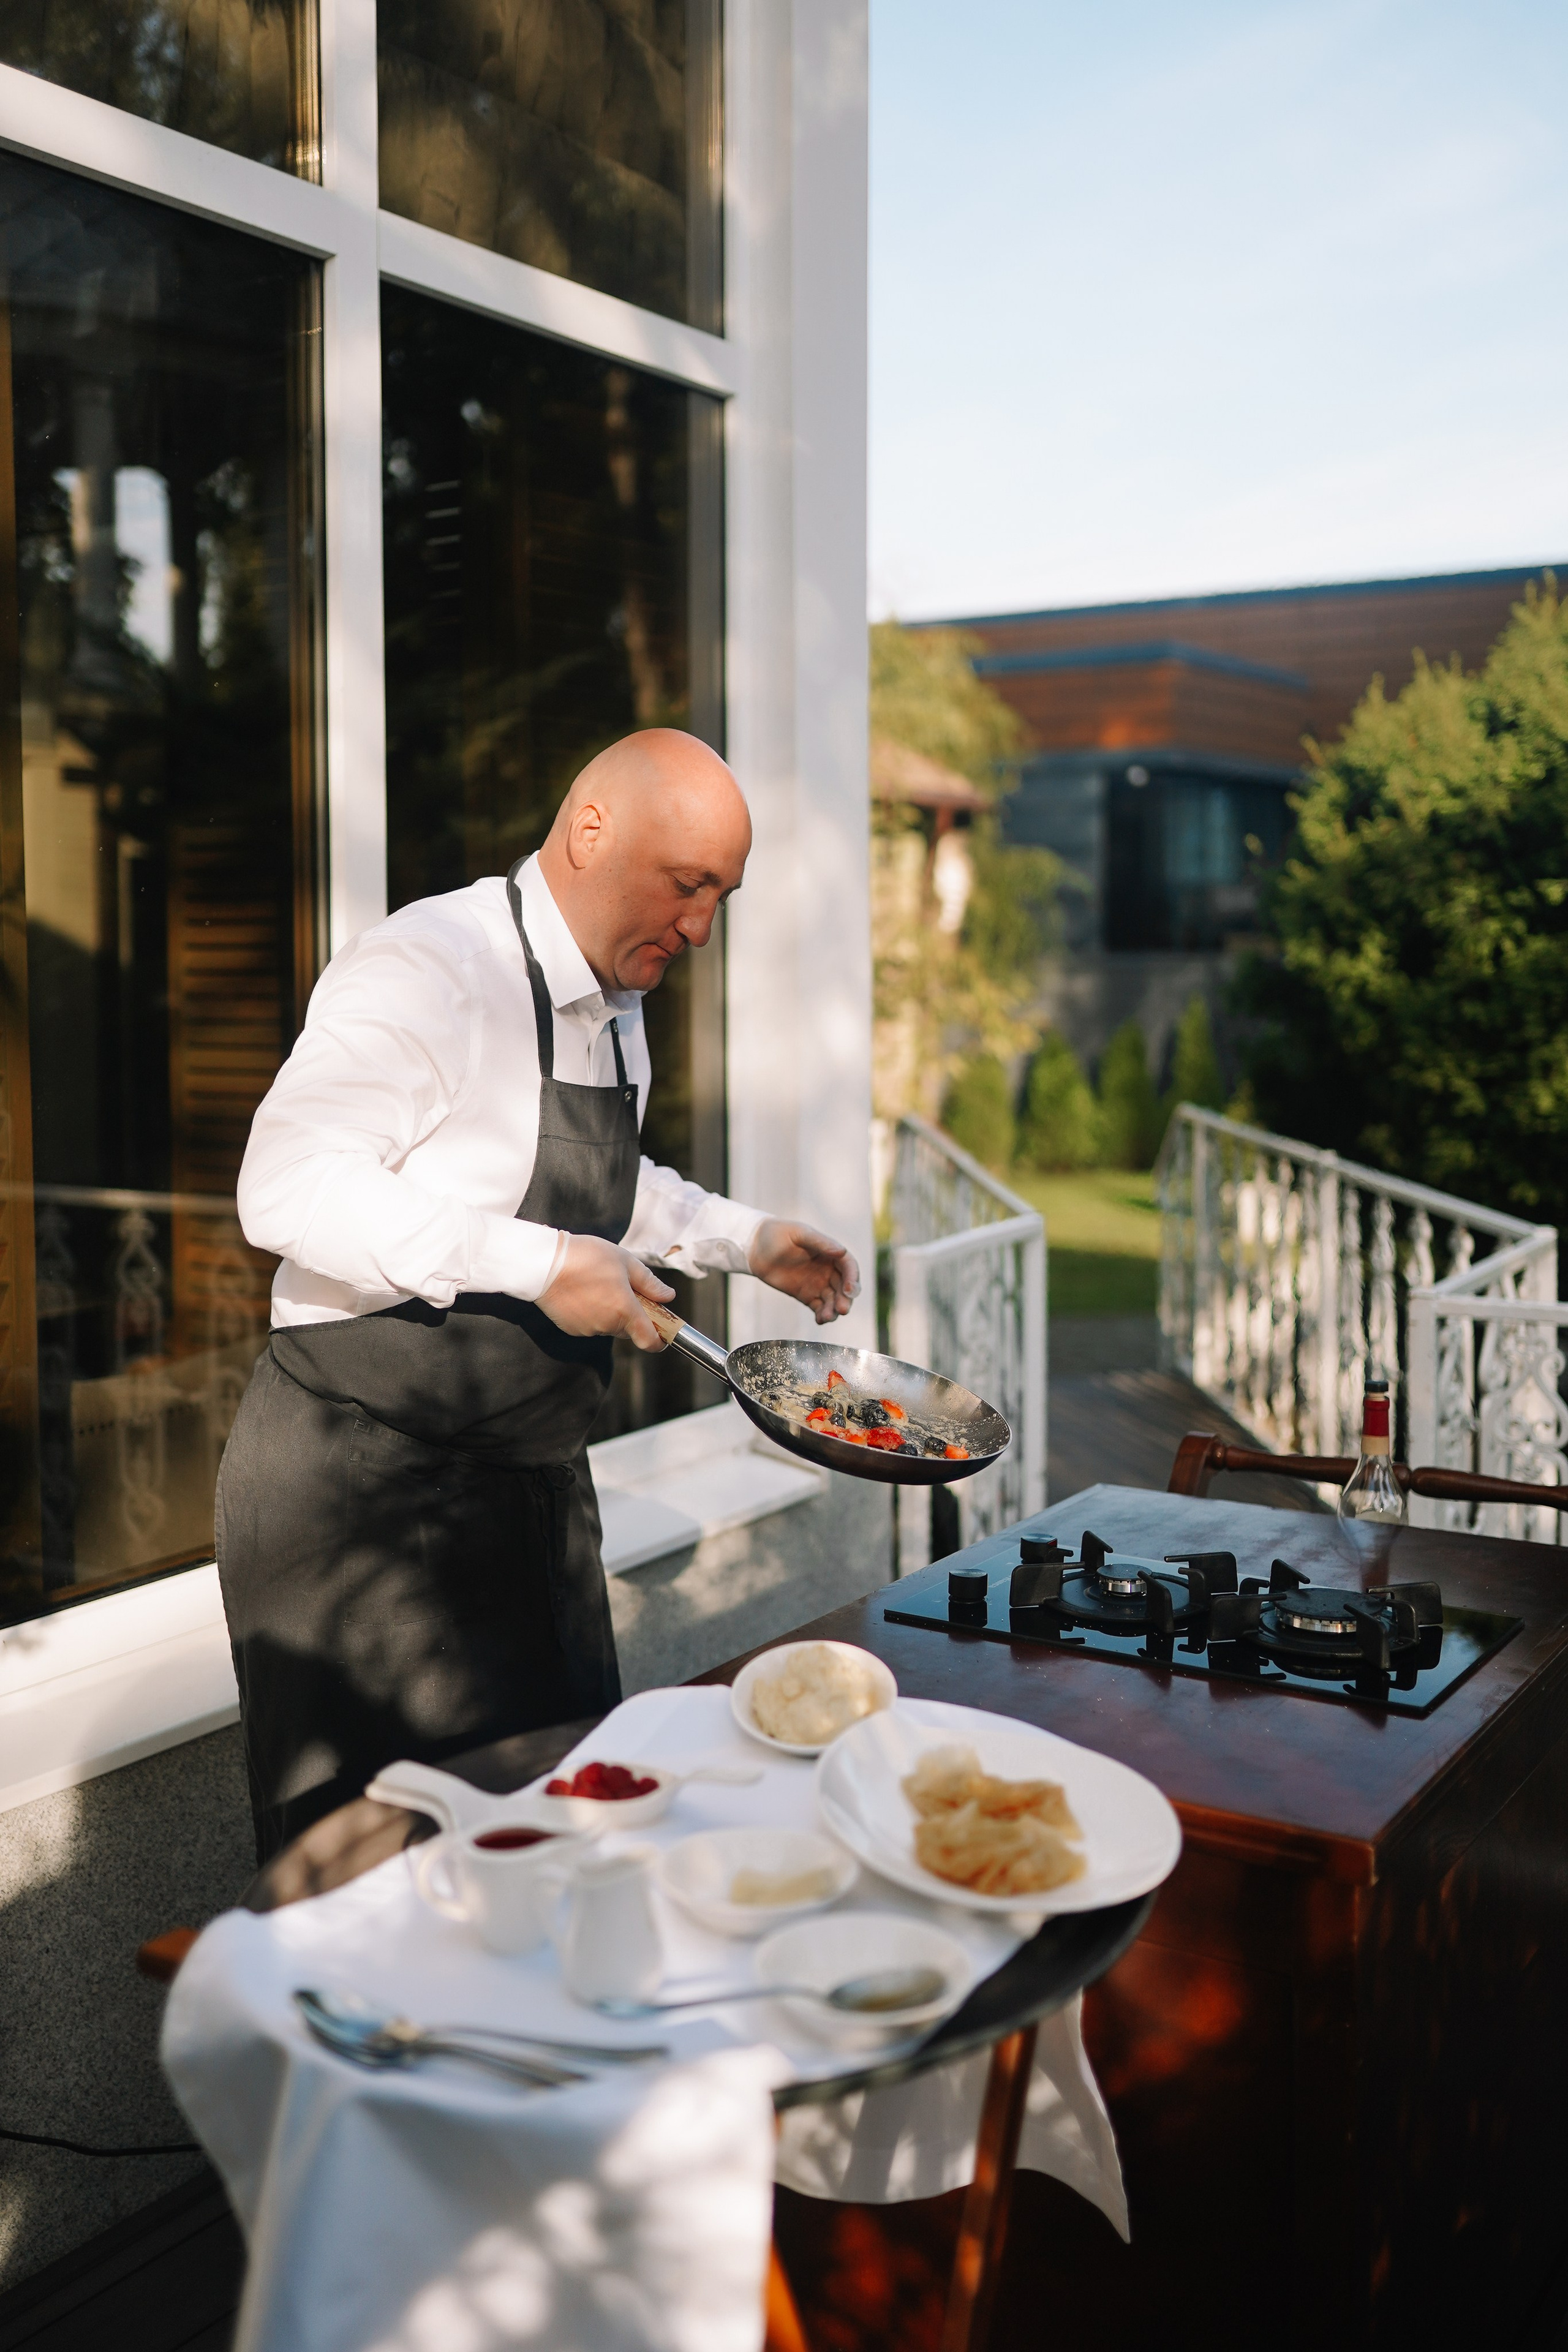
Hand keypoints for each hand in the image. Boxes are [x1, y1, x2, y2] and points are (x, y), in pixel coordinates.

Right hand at [537, 1236, 673, 1352]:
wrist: (543, 1263)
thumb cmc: (586, 1257)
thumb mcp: (625, 1261)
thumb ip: (649, 1283)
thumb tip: (668, 1296)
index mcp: (625, 1310)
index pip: (650, 1341)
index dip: (660, 1340)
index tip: (663, 1332)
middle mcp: (607, 1325)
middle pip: (629, 1330)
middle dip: (632, 1314)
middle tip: (624, 1288)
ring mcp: (588, 1329)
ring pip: (609, 1326)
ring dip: (611, 1312)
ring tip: (599, 1284)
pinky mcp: (572, 1329)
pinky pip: (591, 1325)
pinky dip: (593, 1313)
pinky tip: (584, 1292)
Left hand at [747, 1219, 859, 1325]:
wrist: (755, 1247)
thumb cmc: (778, 1234)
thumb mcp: (799, 1234)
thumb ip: (820, 1242)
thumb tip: (841, 1251)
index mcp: (830, 1252)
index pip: (848, 1266)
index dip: (852, 1278)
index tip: (849, 1290)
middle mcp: (827, 1269)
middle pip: (844, 1287)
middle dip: (845, 1299)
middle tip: (842, 1309)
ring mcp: (817, 1283)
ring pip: (833, 1300)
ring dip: (834, 1310)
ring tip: (827, 1317)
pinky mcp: (806, 1295)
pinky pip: (819, 1308)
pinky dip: (822, 1315)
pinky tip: (820, 1320)